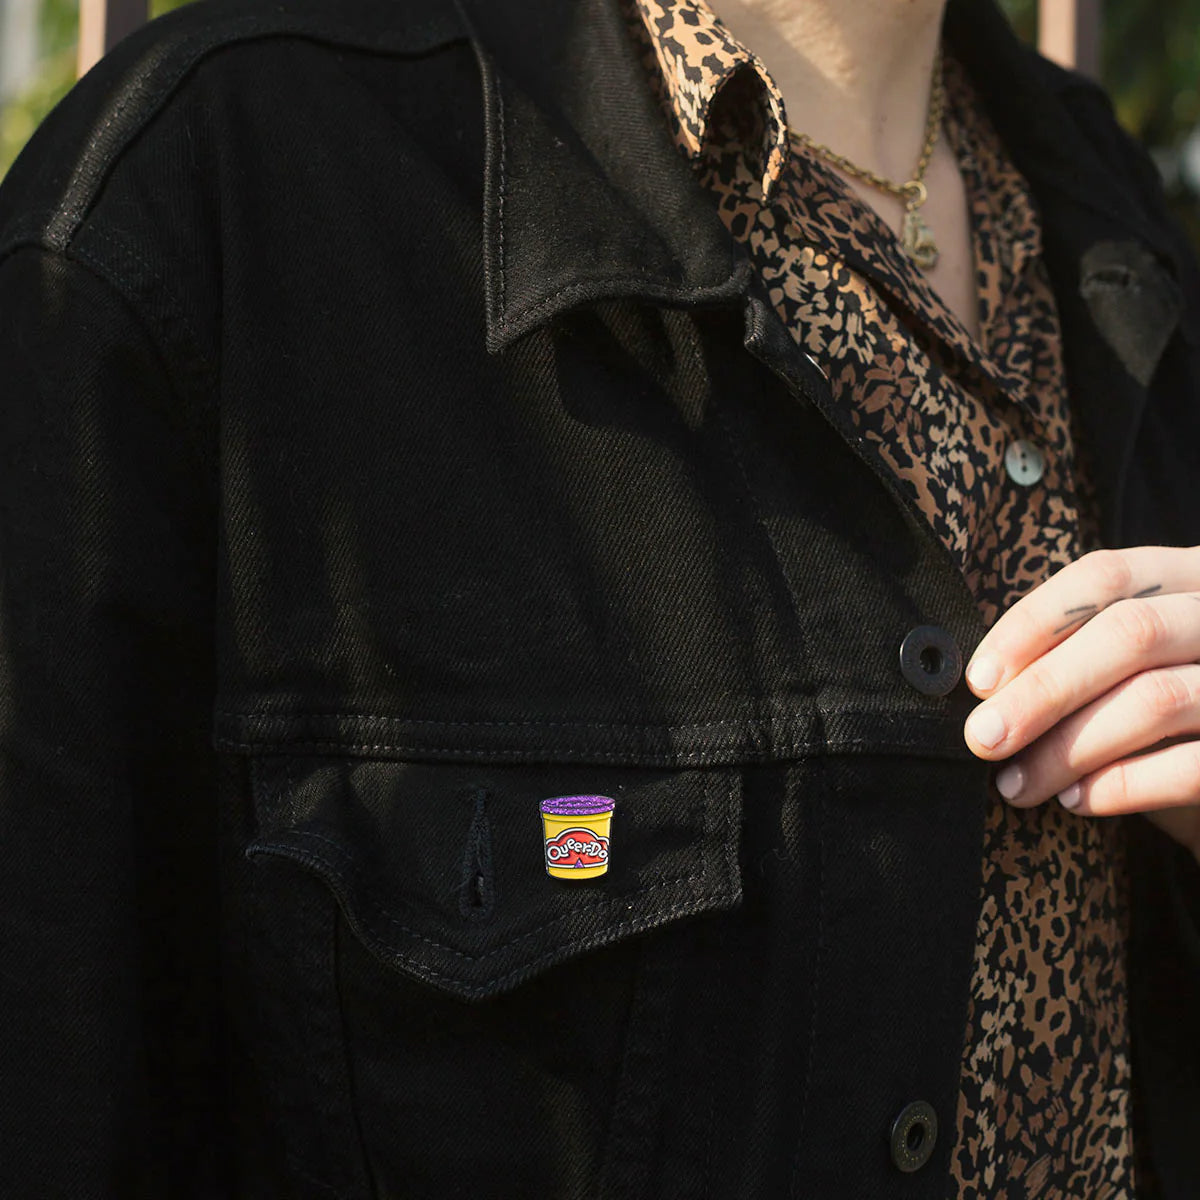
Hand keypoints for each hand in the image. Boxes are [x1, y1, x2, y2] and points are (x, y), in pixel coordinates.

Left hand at [961, 545, 1199, 865]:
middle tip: (983, 737)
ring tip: (1016, 784)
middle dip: (1043, 689)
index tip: (980, 679)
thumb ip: (1076, 656)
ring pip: (1156, 699)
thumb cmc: (1168, 721)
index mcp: (1192, 577)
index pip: (1107, 577)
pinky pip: (1192, 766)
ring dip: (1069, 748)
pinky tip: (1075, 800)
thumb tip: (986, 688)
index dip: (1034, 624)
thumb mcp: (1126, 669)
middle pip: (1129, 633)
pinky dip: (1122, 785)